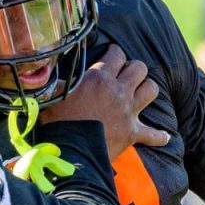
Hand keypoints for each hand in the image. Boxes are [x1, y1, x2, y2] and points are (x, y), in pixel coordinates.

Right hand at [41, 44, 169, 159]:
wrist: (71, 151)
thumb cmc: (58, 122)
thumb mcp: (52, 95)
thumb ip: (53, 81)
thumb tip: (40, 69)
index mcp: (99, 78)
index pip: (117, 53)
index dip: (114, 53)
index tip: (111, 56)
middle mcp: (118, 90)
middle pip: (139, 68)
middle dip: (133, 68)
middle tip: (124, 75)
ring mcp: (128, 111)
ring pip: (151, 90)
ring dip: (146, 89)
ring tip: (139, 93)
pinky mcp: (133, 132)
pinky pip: (153, 134)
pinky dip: (158, 136)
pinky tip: (164, 137)